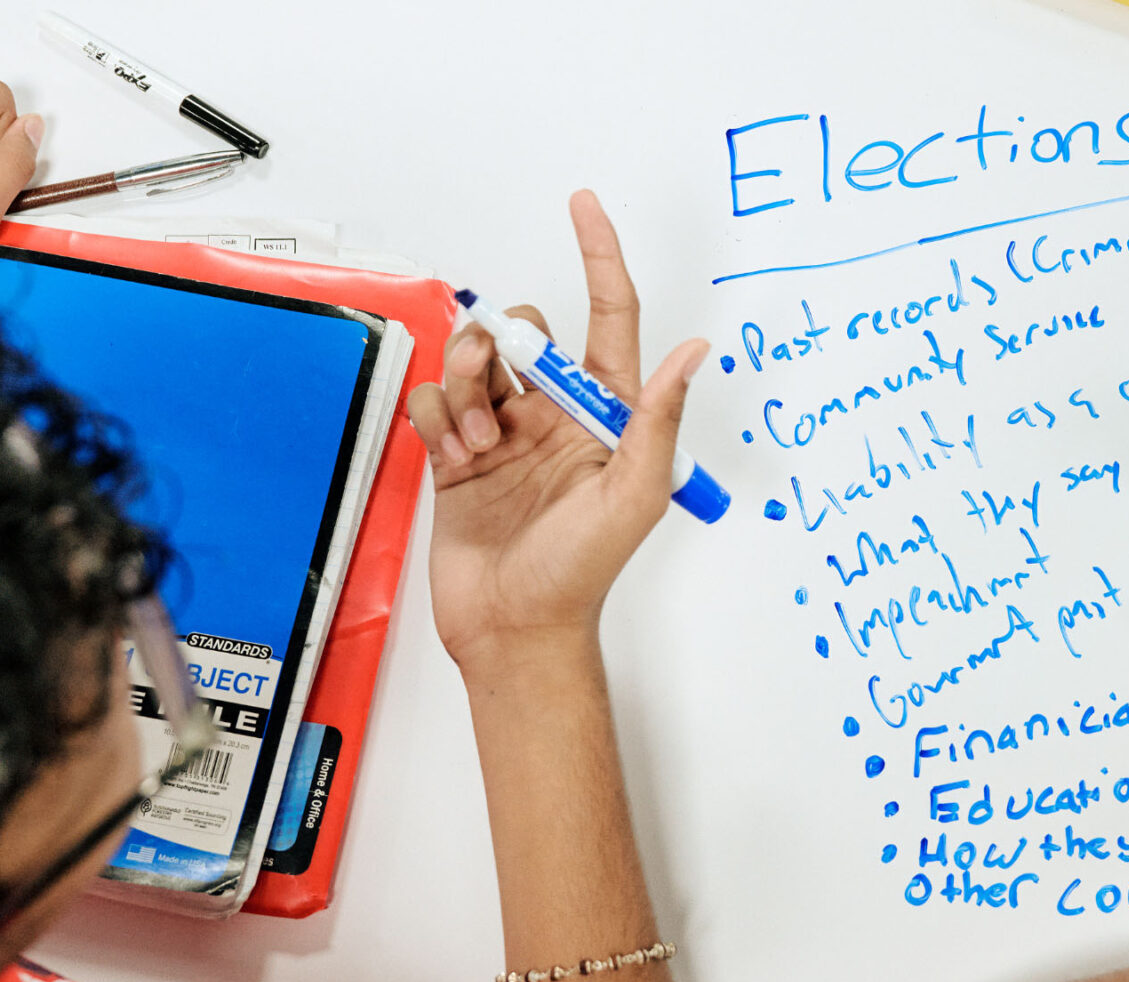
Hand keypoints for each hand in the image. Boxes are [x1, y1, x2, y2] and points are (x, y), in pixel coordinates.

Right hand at [405, 191, 710, 673]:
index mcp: (605, 415)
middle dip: (504, 350)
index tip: (584, 205)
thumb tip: (694, 351)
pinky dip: (436, 416)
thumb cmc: (581, 573)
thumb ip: (656, 417)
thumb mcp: (634, 494)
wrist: (513, 628)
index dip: (598, 255)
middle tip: (501, 402)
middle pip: (524, 334)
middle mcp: (555, 415)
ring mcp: (503, 433)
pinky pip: (434, 399)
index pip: (609, 314)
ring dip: (467, 390)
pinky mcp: (455, 454)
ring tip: (478, 446)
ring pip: (473, 361)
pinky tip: (454, 456)